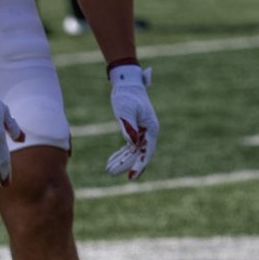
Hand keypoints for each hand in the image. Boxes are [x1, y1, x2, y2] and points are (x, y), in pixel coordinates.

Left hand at [105, 63, 157, 179]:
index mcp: (151, 128)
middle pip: (139, 154)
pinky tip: (110, 161)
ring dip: (122, 162)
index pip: (146, 152)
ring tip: (107, 170)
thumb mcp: (125, 110)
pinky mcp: (135, 130)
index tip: (130, 177)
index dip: (139, 165)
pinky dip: (120, 154)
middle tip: (110, 173)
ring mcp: (143, 132)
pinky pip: (129, 147)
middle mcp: (149, 132)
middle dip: (126, 166)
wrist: (127, 83)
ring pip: (133, 152)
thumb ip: (129, 127)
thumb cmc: (126, 95)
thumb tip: (132, 143)